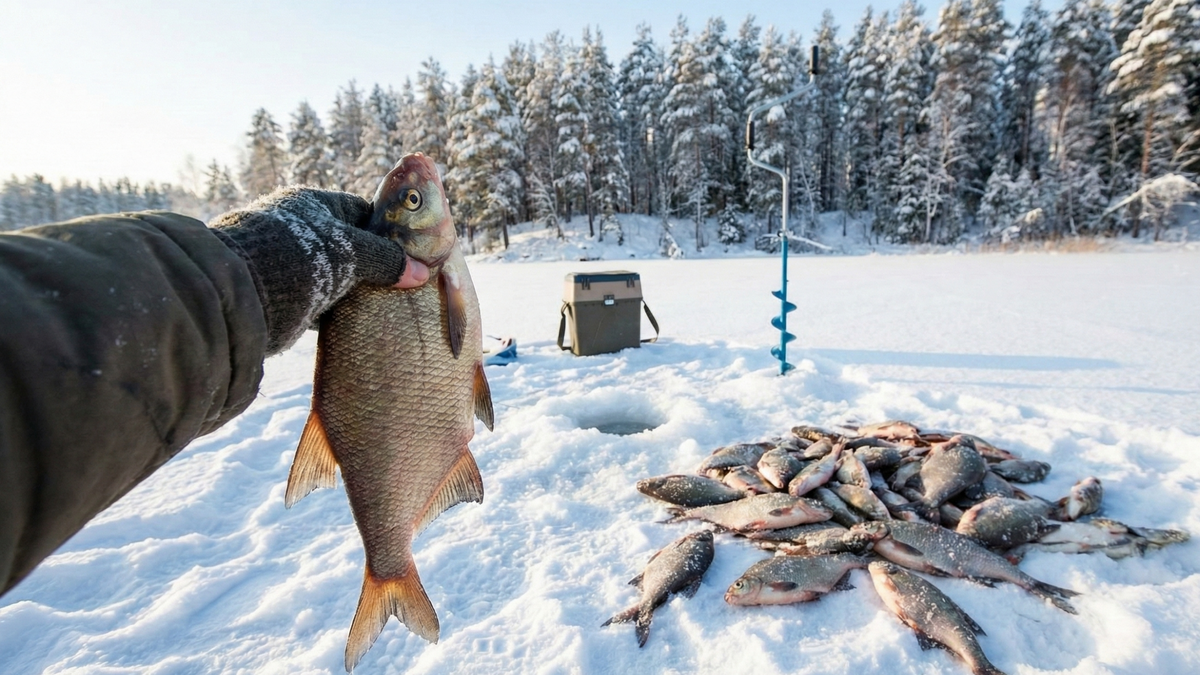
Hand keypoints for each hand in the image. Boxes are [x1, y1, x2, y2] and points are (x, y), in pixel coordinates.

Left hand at [211, 187, 429, 353]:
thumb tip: (422, 272)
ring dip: (358, 290)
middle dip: (376, 264)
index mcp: (311, 205)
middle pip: (350, 245)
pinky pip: (323, 300)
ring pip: (336, 274)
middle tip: (407, 281)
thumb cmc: (297, 256)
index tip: (413, 251)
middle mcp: (299, 229)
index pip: (361, 211)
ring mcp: (291, 263)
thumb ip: (386, 259)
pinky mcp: (286, 294)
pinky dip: (341, 310)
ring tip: (391, 304)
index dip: (388, 230)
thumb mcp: (350, 251)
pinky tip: (362, 321)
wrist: (241, 296)